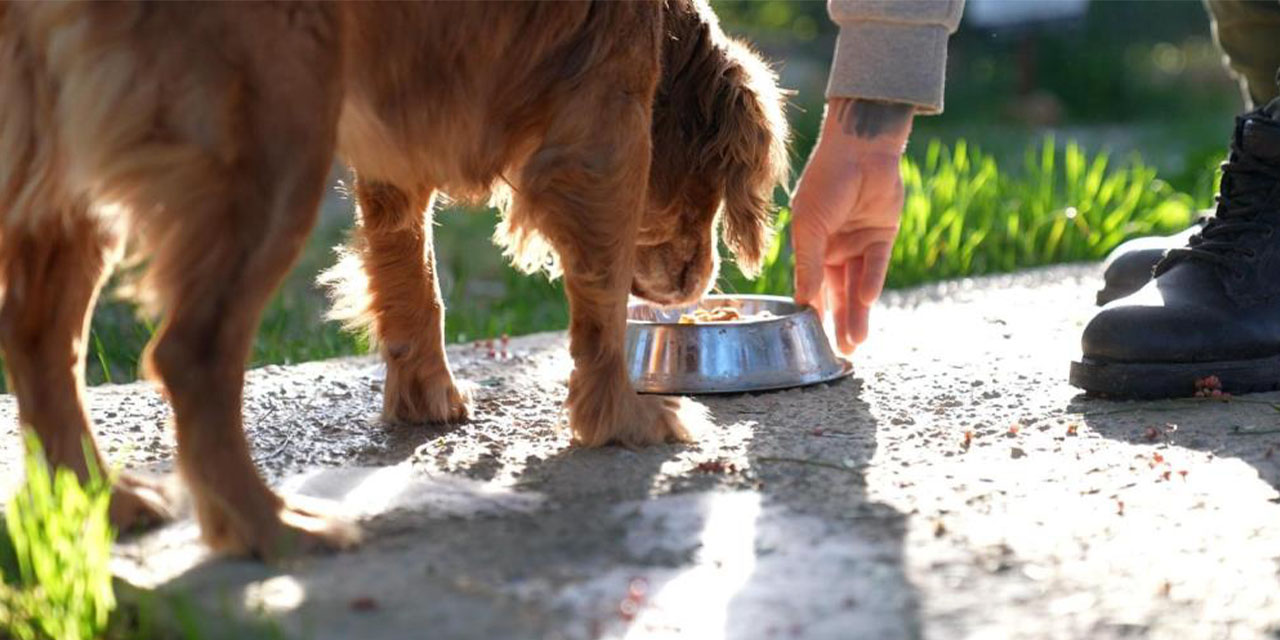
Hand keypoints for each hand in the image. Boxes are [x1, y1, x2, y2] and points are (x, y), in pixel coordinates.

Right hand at [792, 98, 912, 353]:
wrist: (860, 150)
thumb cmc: (824, 184)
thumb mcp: (809, 228)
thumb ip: (809, 266)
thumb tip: (803, 302)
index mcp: (811, 244)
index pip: (811, 285)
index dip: (812, 311)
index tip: (810, 339)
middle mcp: (835, 246)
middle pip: (836, 291)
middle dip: (838, 321)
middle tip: (839, 353)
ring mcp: (859, 241)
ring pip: (857, 285)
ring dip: (856, 313)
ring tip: (855, 343)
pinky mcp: (884, 235)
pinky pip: (877, 266)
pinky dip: (871, 283)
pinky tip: (866, 303)